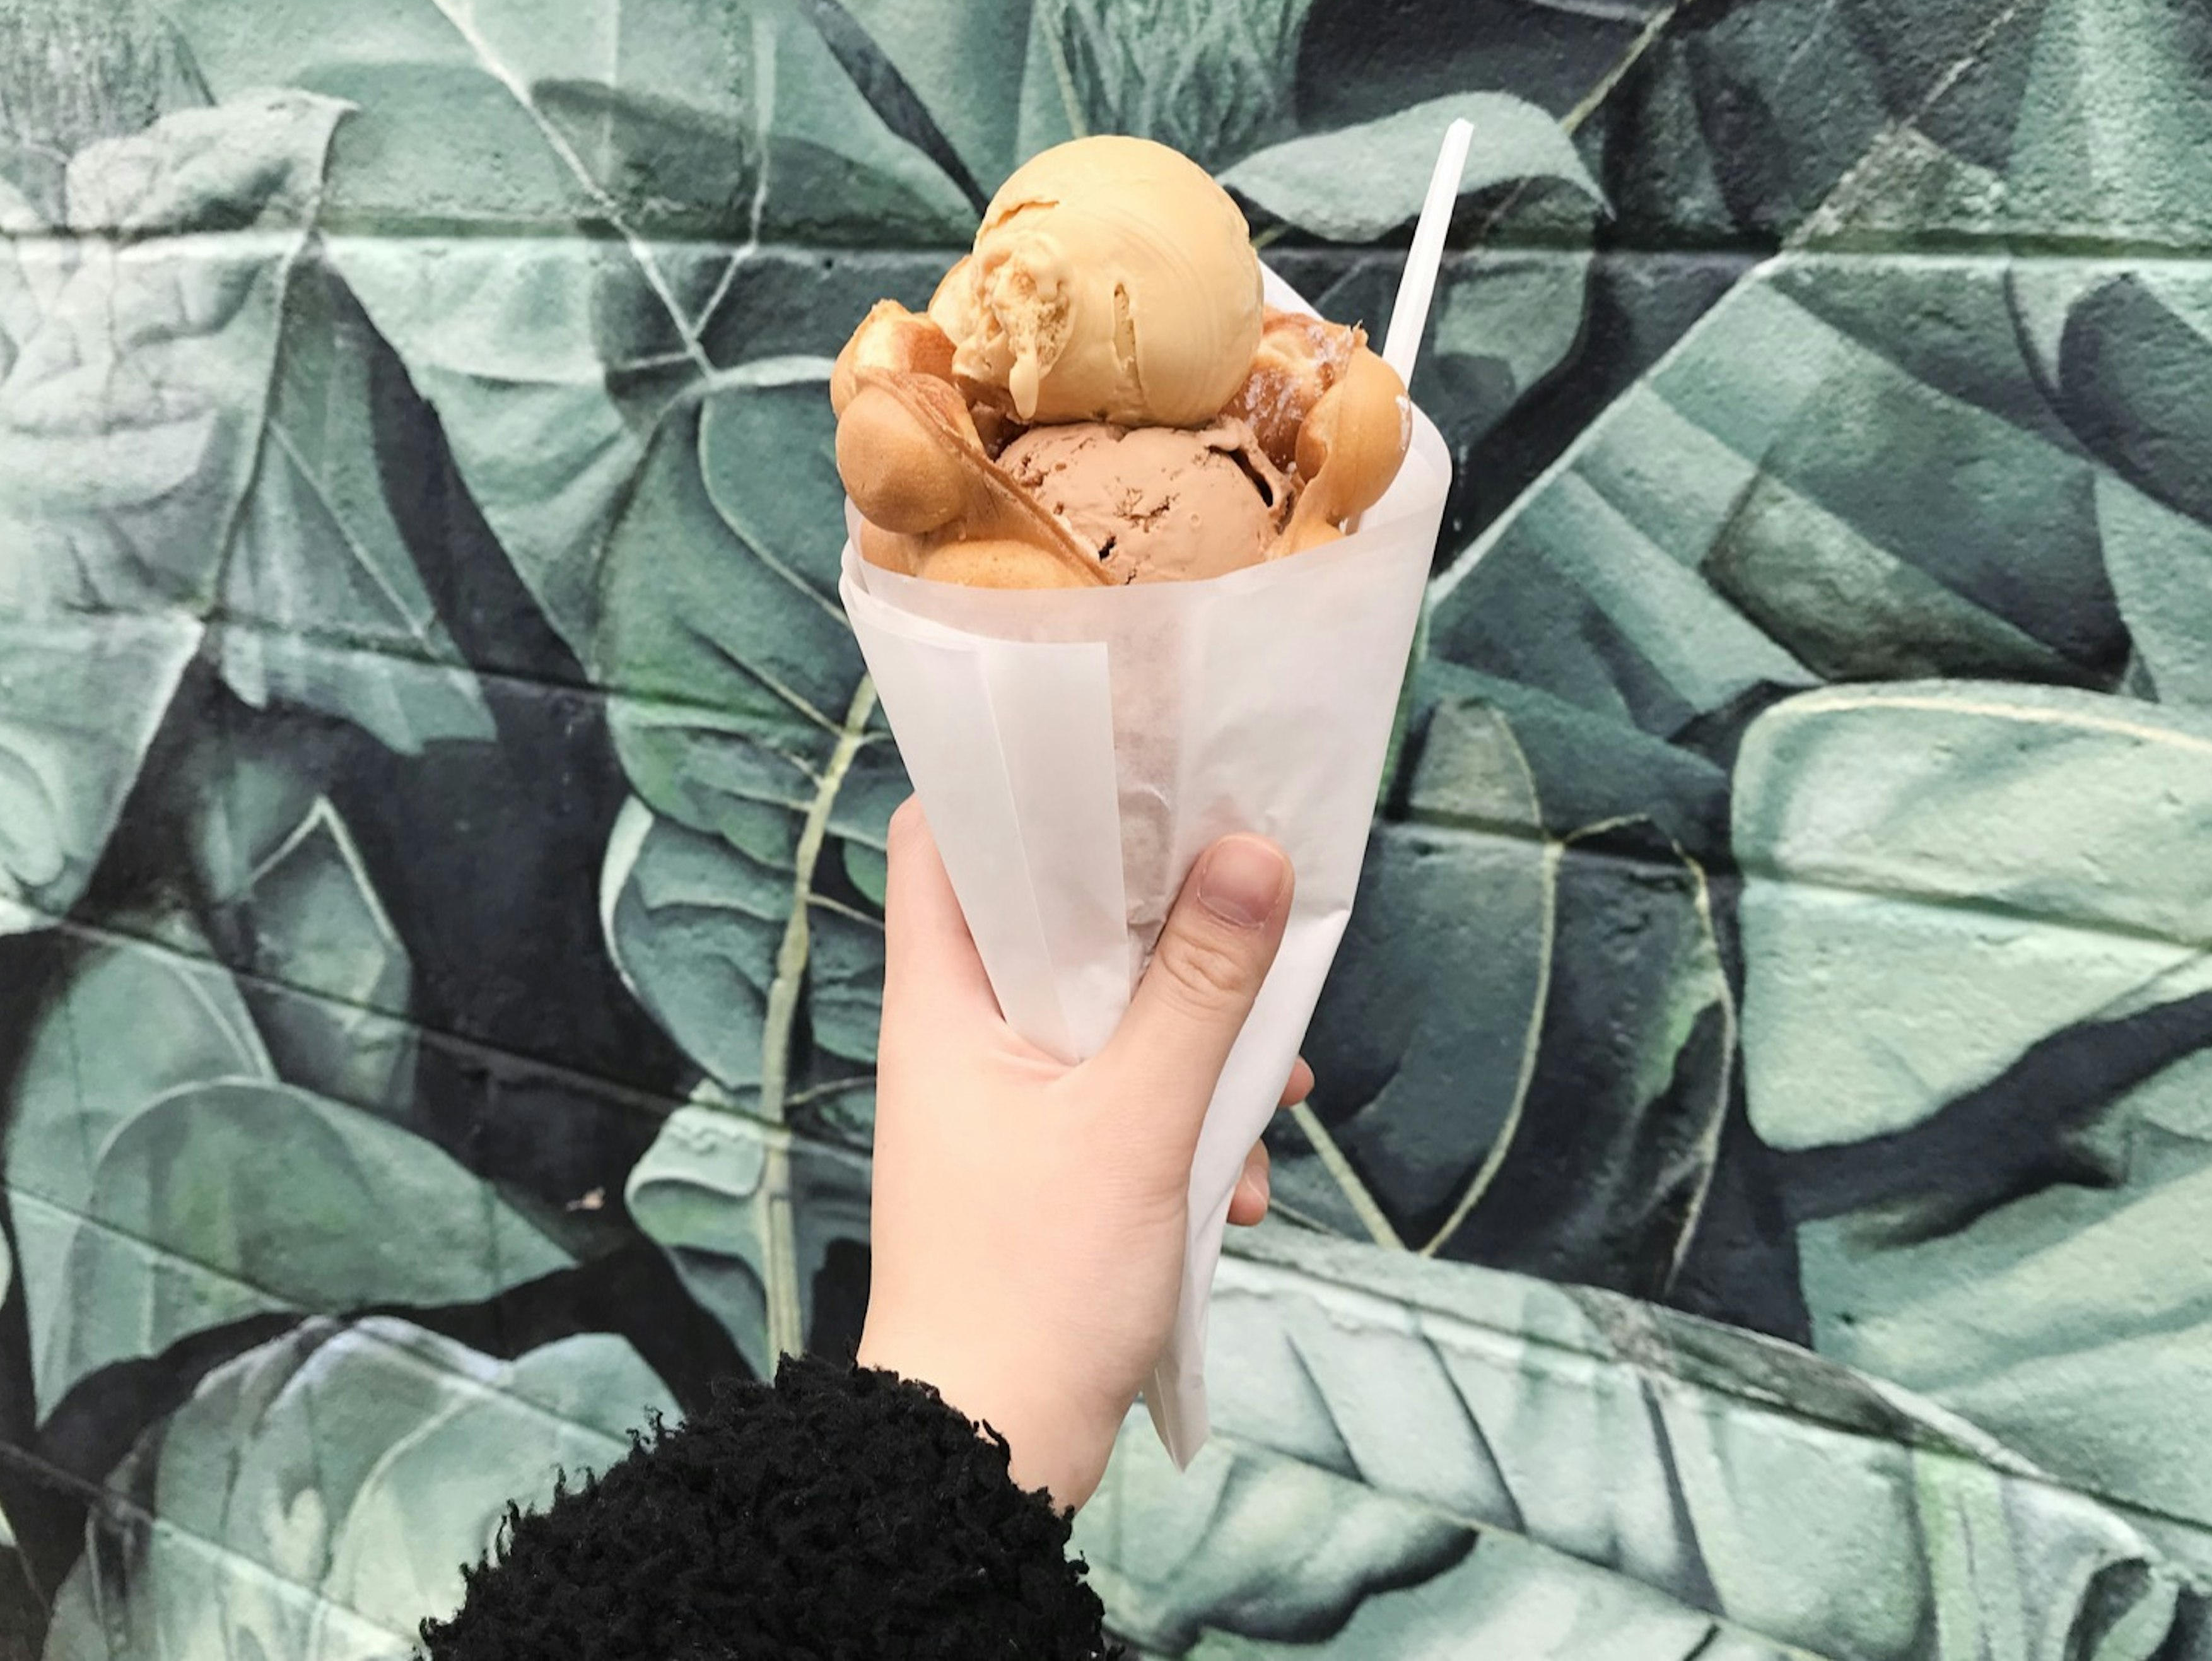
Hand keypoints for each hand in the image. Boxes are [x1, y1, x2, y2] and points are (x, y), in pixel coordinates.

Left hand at [857, 801, 1302, 1508]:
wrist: (983, 1458)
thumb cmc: (1031, 1290)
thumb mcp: (1135, 1126)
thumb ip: (1199, 991)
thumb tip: (1252, 852)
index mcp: (943, 1003)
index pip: (944, 838)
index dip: (1014, 781)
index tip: (1116, 753)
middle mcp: (962, 1039)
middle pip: (1051, 921)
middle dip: (1157, 921)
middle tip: (1240, 898)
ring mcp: (1002, 1106)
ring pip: (1105, 1018)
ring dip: (1193, 1042)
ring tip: (1268, 1087)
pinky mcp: (1043, 1167)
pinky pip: (1122, 1102)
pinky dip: (1183, 1127)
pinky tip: (1234, 1187)